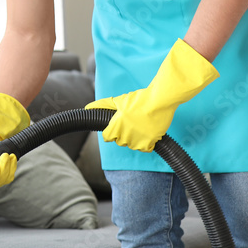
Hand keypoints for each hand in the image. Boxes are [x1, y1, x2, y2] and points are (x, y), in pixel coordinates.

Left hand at [85, 39, 218, 151]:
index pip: (107, 137)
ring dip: (135, 138)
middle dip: (124, 133)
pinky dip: (147, 142)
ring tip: (141, 124)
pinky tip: (148, 131)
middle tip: (133, 122)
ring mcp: (137, 140)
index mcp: (115, 125)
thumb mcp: (118, 100)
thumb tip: (87, 107)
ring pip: (132, 145)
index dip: (112, 131)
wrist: (160, 100)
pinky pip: (145, 148)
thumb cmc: (139, 99)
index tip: (119, 126)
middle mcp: (124, 135)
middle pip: (120, 141)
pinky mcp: (149, 143)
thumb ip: (102, 105)